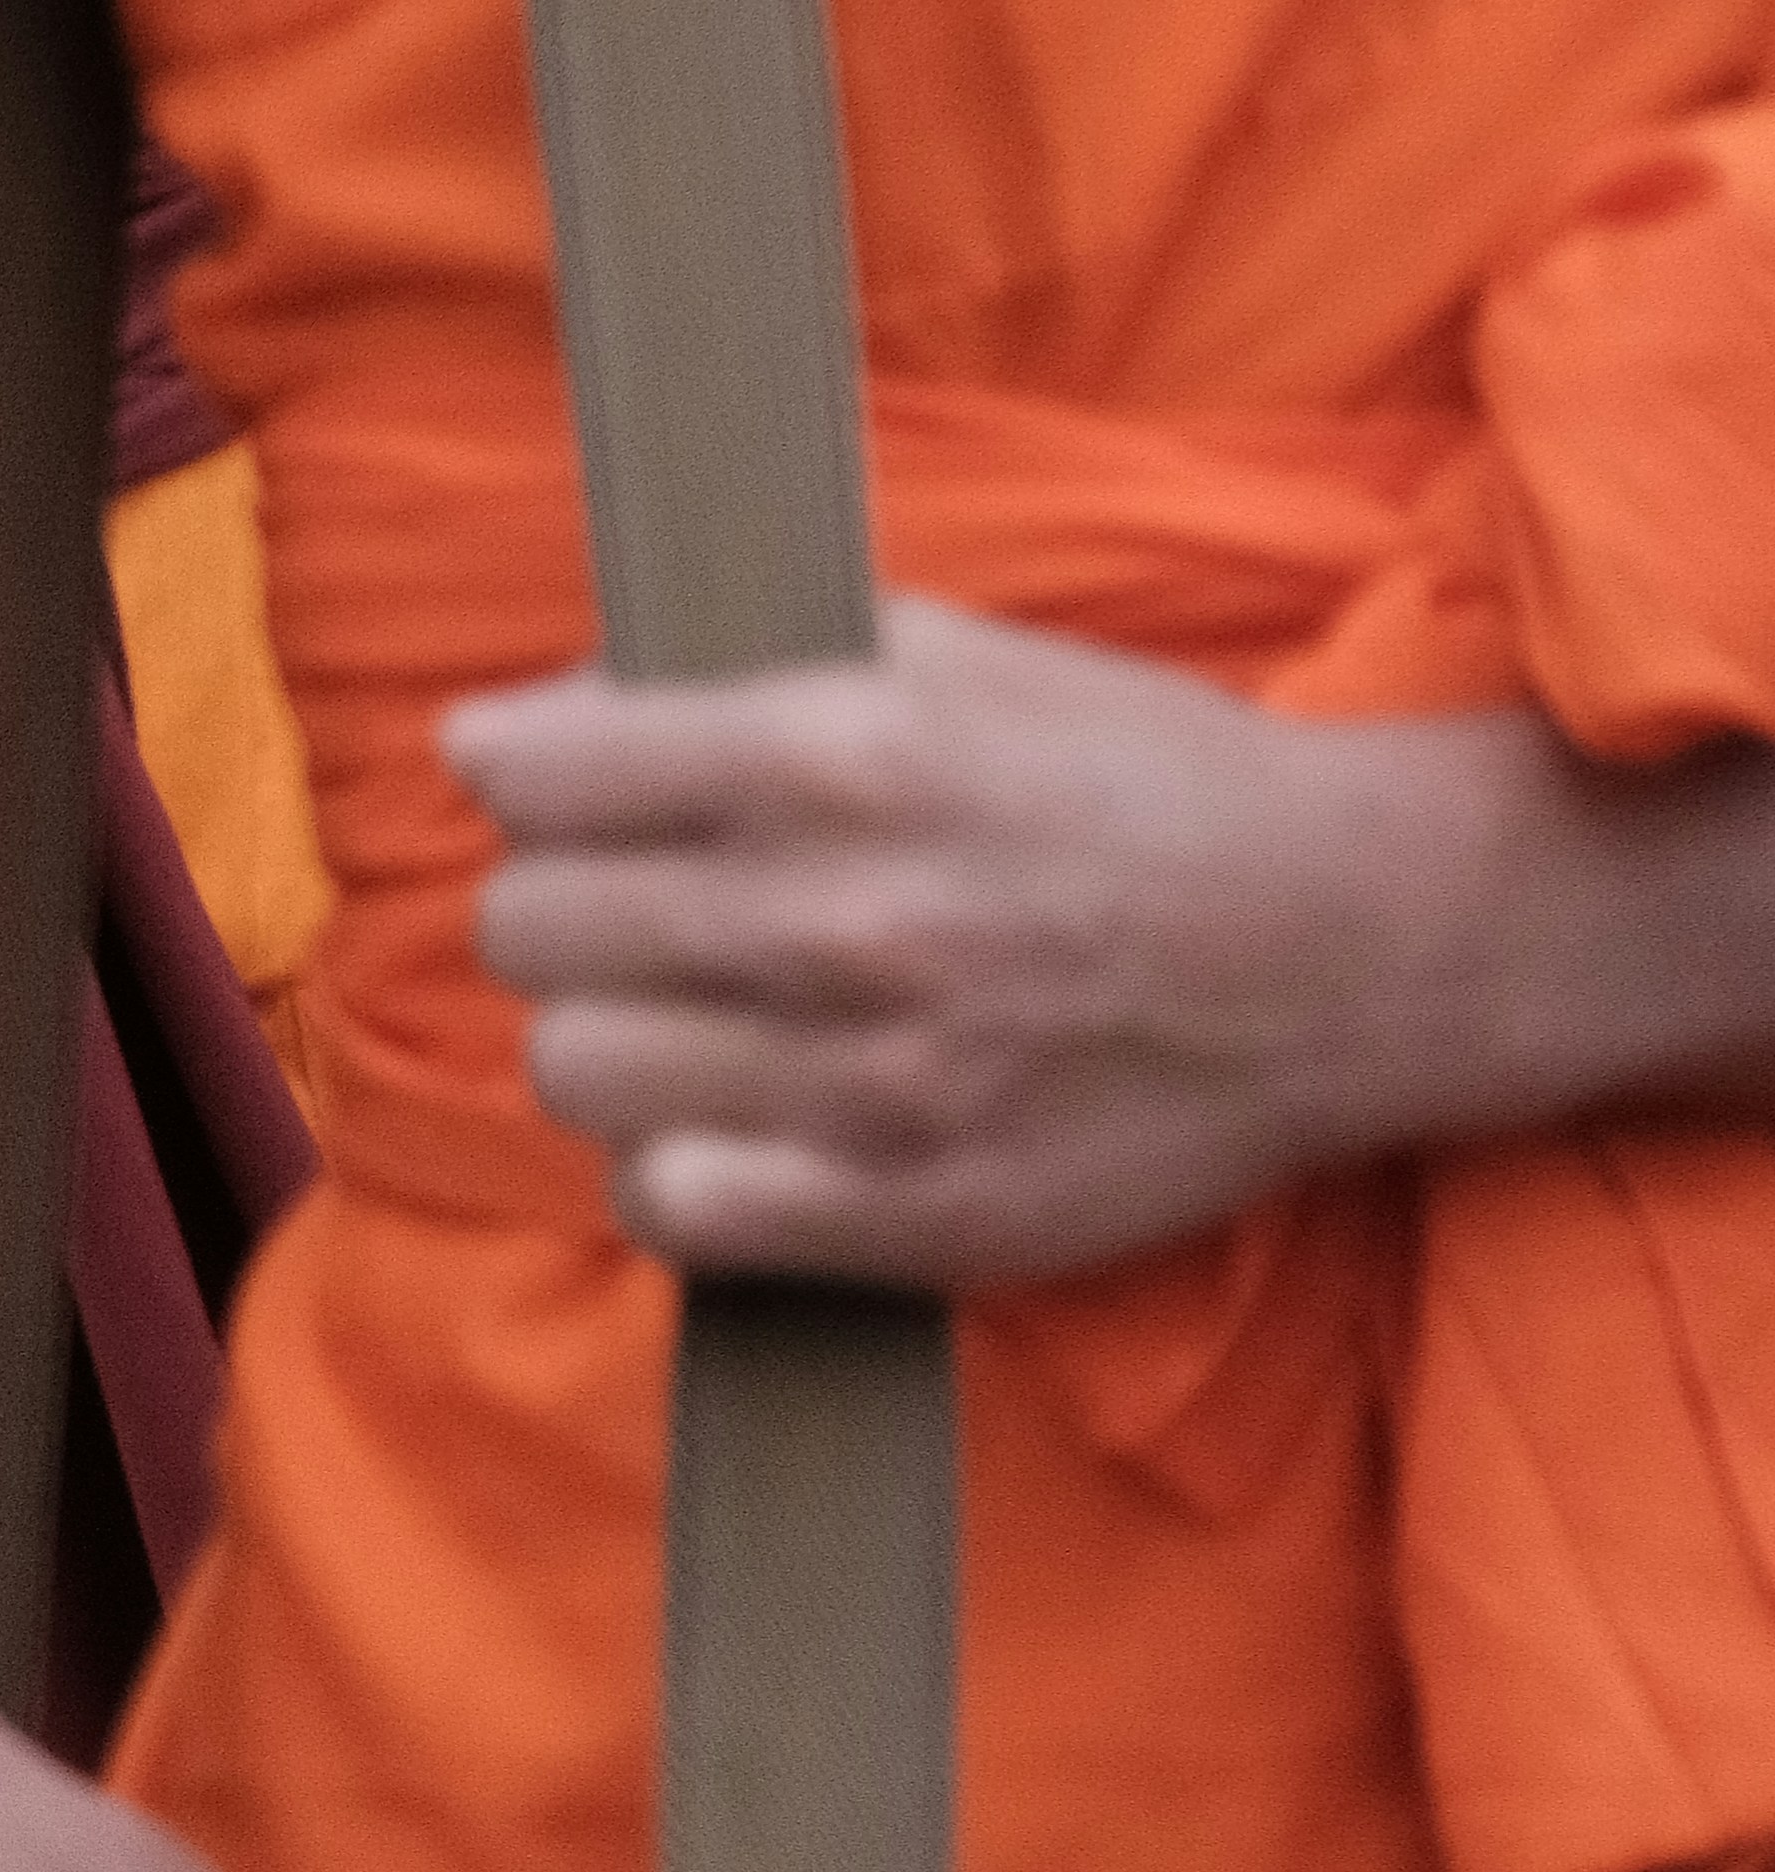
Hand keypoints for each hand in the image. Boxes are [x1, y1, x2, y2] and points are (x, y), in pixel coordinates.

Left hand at [452, 596, 1509, 1287]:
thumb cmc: (1145, 790)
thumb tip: (544, 715)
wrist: (1356, 948)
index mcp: (846, 754)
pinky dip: (674, 1170)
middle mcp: (844, 915)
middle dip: (561, 908)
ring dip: (612, 1042)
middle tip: (634, 909)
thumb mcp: (961, 664)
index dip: (516, 773)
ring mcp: (870, 1076)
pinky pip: (663, 1205)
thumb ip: (747, 672)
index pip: (532, 774)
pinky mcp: (903, 1207)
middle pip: (524, 929)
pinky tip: (737, 1124)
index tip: (540, 782)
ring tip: (697, 1017)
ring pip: (572, 1071)